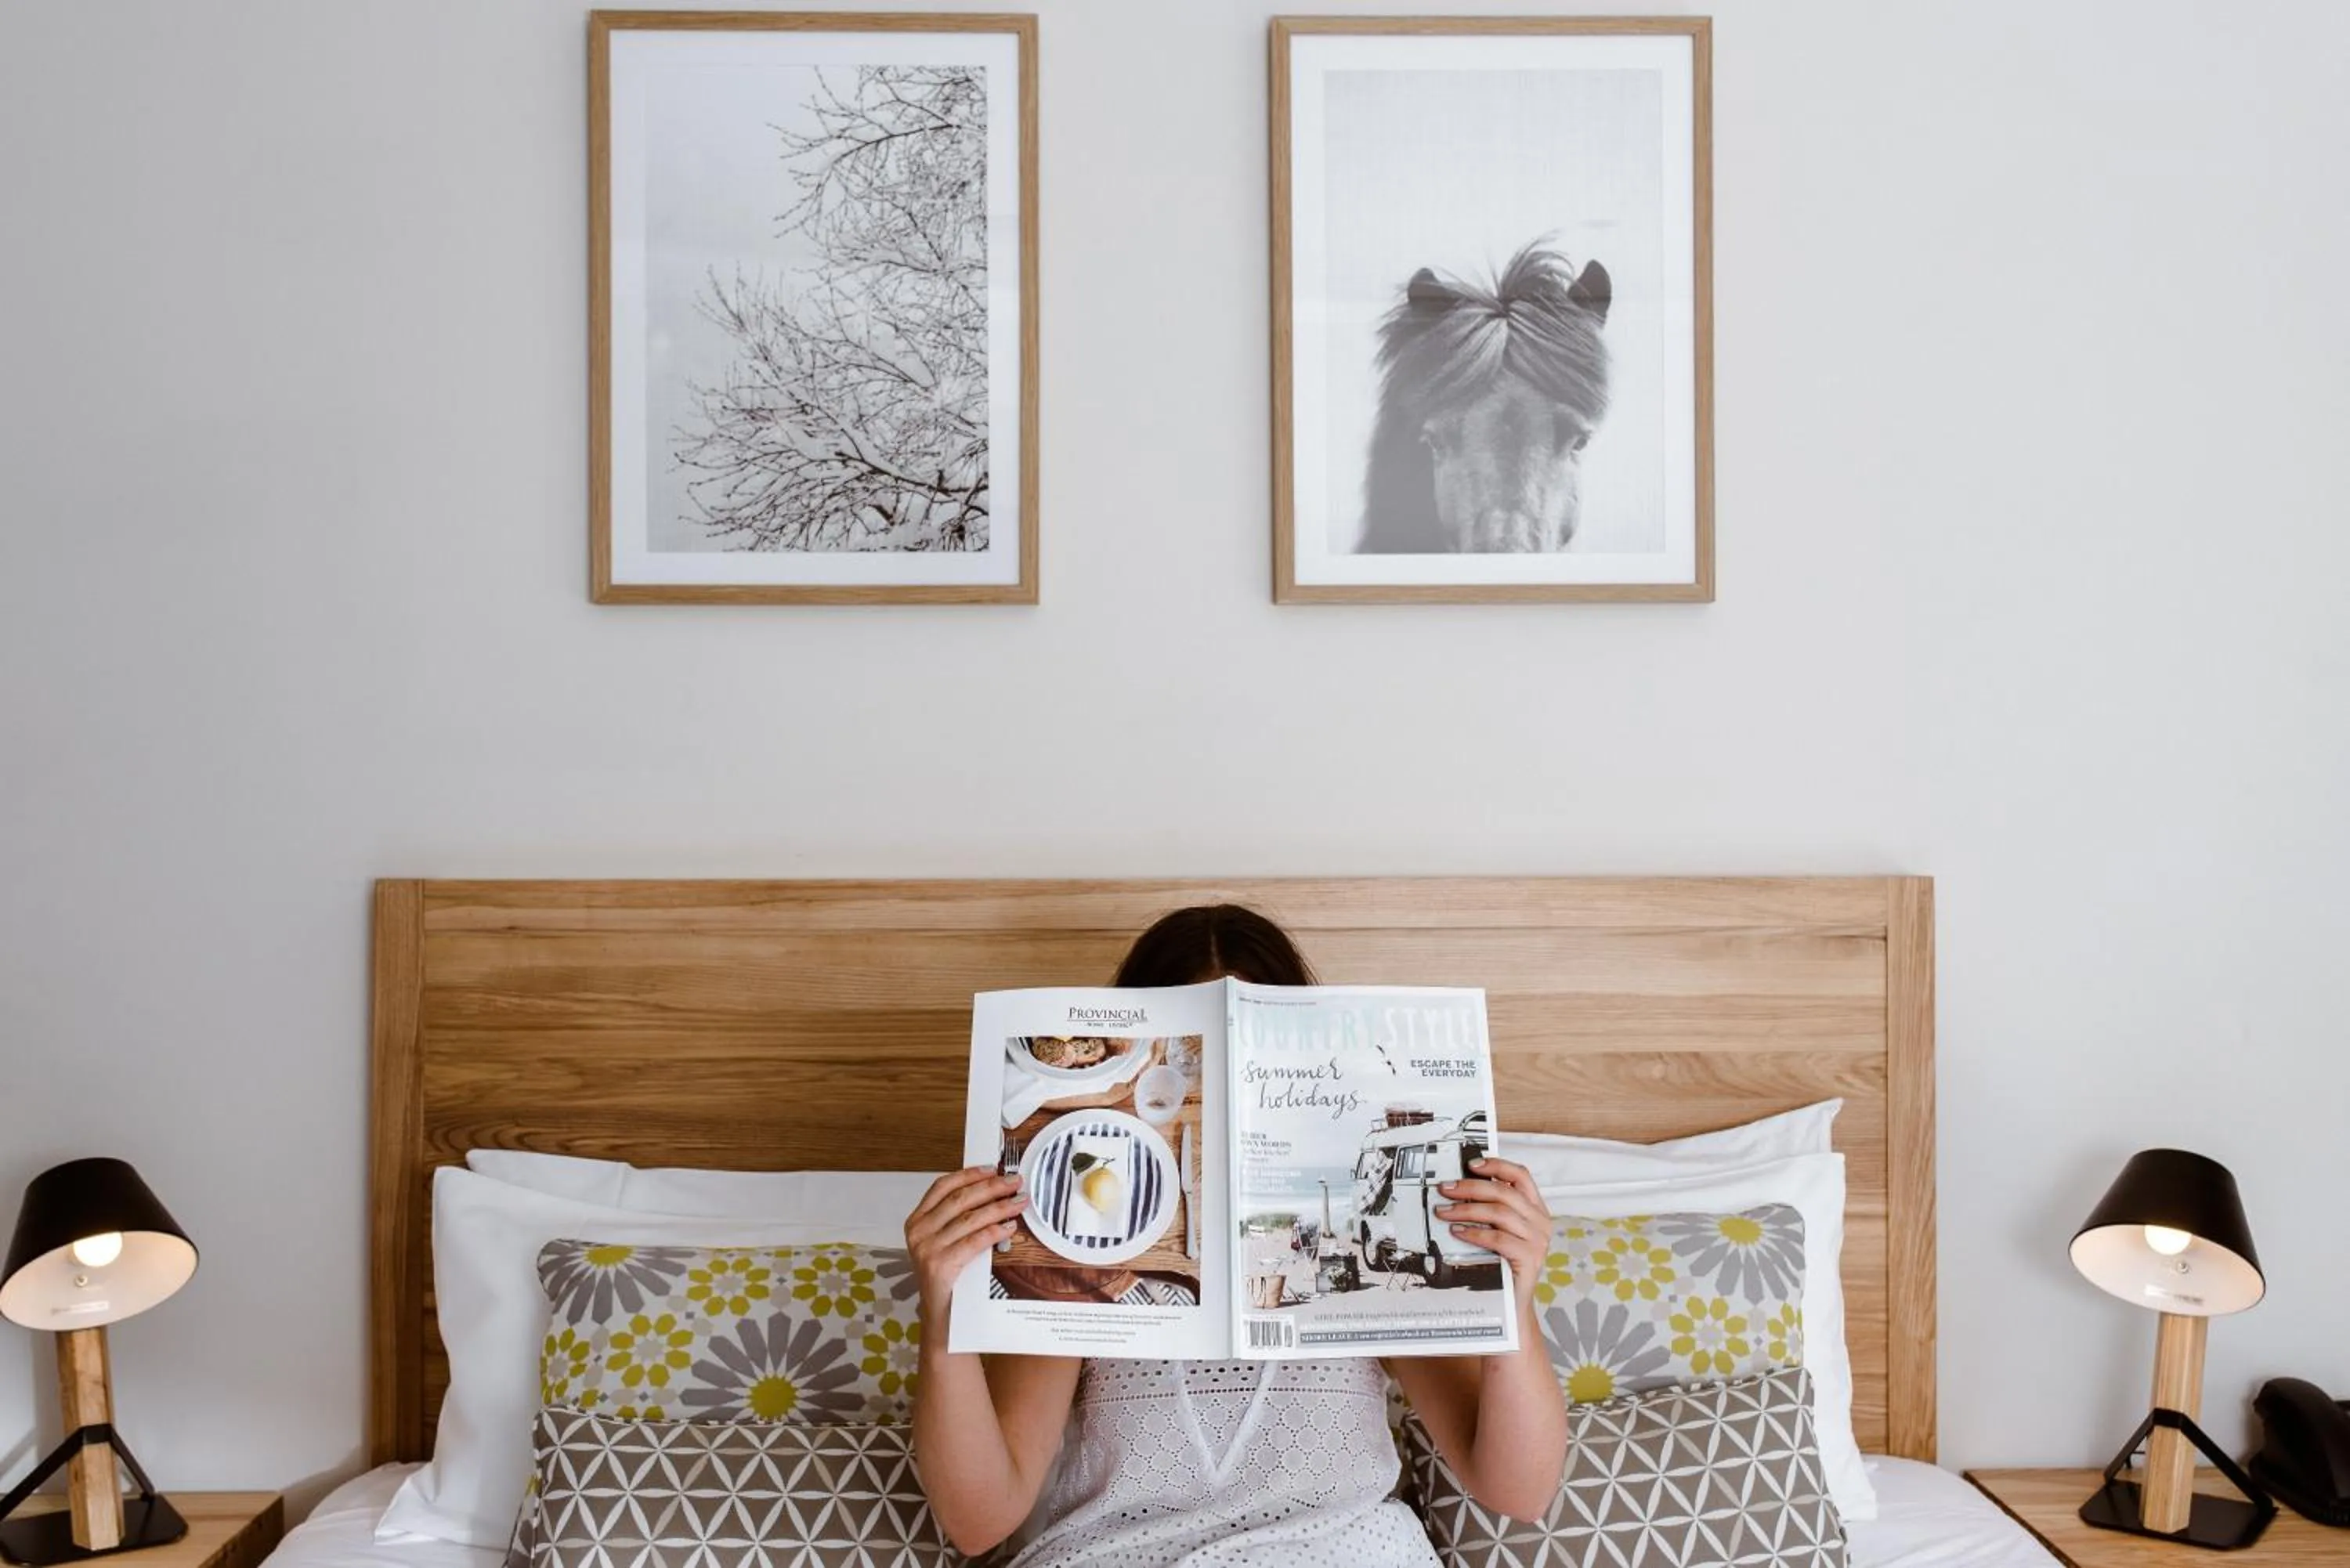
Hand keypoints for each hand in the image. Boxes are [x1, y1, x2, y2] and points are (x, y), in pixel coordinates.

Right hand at [905, 1166, 1027, 1323]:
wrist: (942, 1322)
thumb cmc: (950, 1279)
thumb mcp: (946, 1243)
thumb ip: (959, 1219)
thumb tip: (992, 1191)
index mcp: (916, 1221)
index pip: (942, 1186)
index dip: (969, 1174)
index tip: (993, 1168)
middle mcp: (918, 1232)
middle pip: (960, 1199)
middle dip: (991, 1187)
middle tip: (1015, 1182)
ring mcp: (926, 1249)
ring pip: (970, 1218)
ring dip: (999, 1207)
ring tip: (1019, 1202)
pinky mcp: (940, 1266)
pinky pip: (974, 1241)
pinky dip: (995, 1231)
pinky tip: (1009, 1226)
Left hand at [1436, 1157, 1551, 1312]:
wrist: (1512, 1304)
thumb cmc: (1502, 1264)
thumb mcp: (1500, 1231)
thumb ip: (1491, 1209)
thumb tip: (1460, 1186)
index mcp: (1535, 1209)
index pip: (1521, 1176)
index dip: (1497, 1164)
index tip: (1470, 1164)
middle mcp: (1540, 1222)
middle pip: (1504, 1191)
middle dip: (1470, 1187)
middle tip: (1445, 1189)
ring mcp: (1538, 1241)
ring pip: (1500, 1212)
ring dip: (1467, 1209)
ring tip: (1445, 1212)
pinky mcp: (1529, 1259)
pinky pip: (1498, 1238)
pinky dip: (1475, 1232)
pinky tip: (1458, 1232)